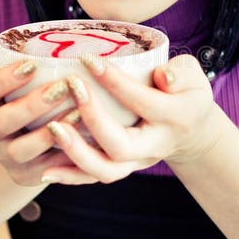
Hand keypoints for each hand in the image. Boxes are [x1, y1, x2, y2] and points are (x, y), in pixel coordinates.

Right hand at [0, 37, 79, 186]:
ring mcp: (5, 156)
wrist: (29, 140)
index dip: (4, 78)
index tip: (32, 64)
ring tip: (77, 114)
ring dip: (48, 134)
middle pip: (2, 122)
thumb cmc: (27, 92)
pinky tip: (85, 140)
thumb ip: (2, 55)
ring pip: (20, 150)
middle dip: (32, 105)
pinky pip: (44, 170)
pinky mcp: (24, 175)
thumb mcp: (15, 72)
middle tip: (62, 88)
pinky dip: (64, 156)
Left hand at [40, 53, 220, 184]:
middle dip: (92, 118)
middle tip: (70, 87)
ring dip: (75, 152)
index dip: (115, 82)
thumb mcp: (192, 77)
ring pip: (106, 170)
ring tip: (51, 129)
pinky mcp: (123, 169)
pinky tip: (45, 170)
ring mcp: (138, 162)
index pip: (143, 102)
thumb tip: (163, 75)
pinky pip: (94, 178)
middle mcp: (155, 146)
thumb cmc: (186, 92)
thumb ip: (181, 72)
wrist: (192, 131)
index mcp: (175, 118)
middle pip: (121, 146)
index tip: (88, 60)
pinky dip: (69, 176)